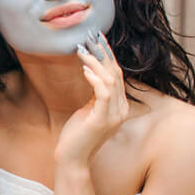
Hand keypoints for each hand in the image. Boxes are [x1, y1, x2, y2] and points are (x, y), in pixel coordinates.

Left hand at [54, 31, 128, 169]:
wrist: (72, 158)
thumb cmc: (77, 134)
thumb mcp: (89, 109)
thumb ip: (95, 94)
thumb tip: (93, 72)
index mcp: (120, 106)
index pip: (117, 74)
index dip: (108, 55)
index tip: (97, 38)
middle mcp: (121, 109)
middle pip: (116, 73)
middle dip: (103, 52)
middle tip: (90, 36)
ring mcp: (114, 115)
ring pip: (110, 80)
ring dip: (95, 62)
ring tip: (82, 49)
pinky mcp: (102, 120)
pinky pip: (103, 92)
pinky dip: (94, 78)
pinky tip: (84, 69)